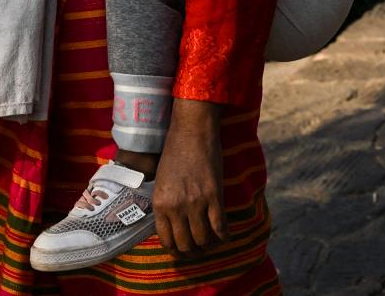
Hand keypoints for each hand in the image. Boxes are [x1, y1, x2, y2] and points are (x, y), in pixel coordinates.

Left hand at [152, 99, 226, 255]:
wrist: (192, 132)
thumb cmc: (175, 152)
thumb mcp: (161, 181)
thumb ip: (165, 205)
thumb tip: (173, 227)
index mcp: (160, 203)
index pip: (167, 241)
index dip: (176, 251)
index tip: (183, 250)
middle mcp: (176, 207)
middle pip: (186, 245)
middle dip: (193, 252)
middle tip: (199, 249)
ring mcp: (196, 203)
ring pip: (203, 240)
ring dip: (209, 246)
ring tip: (212, 243)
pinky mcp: (214, 196)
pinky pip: (220, 227)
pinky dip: (223, 237)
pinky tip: (224, 236)